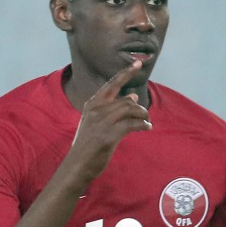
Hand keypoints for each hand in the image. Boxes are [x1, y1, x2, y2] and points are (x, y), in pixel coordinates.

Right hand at [67, 61, 150, 181]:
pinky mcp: (109, 135)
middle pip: (126, 101)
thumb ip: (113, 109)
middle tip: (146, 116)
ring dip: (143, 116)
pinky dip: (143, 125)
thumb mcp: (98, 122)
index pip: (112, 84)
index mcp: (92, 104)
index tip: (138, 62)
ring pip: (131, 110)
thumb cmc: (89, 144)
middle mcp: (96, 110)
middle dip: (140, 108)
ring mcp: (102, 122)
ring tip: (146, 123)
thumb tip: (133, 96)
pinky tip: (147, 128)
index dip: (126, 73)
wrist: (78, 164)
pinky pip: (133, 124)